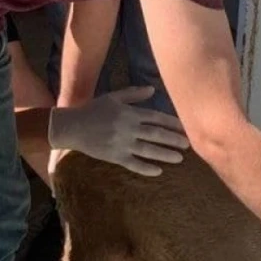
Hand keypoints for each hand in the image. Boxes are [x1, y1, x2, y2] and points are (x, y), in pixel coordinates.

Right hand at [47, 86, 189, 176]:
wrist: (72, 126)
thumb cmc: (93, 110)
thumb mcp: (113, 97)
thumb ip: (133, 94)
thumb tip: (153, 89)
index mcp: (129, 113)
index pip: (156, 118)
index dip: (172, 123)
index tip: (186, 127)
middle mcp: (128, 128)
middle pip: (156, 134)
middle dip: (174, 139)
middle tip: (189, 144)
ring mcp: (122, 144)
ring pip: (148, 150)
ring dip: (165, 154)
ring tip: (179, 158)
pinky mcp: (114, 157)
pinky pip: (133, 164)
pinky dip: (146, 168)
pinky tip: (158, 171)